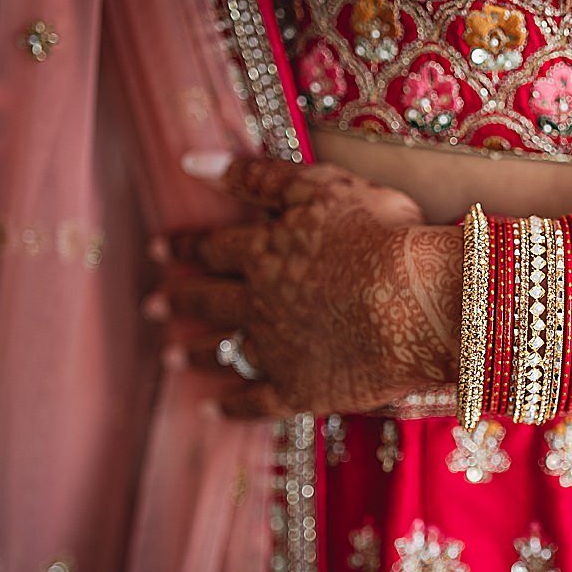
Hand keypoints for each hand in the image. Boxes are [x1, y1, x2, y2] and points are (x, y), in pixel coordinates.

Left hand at [151, 156, 462, 417]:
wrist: (418, 303)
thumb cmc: (383, 236)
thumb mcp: (323, 186)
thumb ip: (259, 176)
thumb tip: (191, 161)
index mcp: (265, 252)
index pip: (213, 247)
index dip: (186, 247)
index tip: (159, 249)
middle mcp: (259, 302)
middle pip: (208, 300)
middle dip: (179, 300)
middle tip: (153, 306)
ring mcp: (276, 350)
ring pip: (223, 351)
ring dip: (194, 352)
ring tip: (170, 357)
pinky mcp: (299, 390)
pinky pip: (254, 402)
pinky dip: (230, 408)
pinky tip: (210, 410)